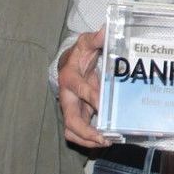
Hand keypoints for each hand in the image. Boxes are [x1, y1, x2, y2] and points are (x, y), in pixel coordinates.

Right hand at [57, 28, 108, 147]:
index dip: (93, 98)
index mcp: (70, 77)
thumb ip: (96, 38)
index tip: (105, 105)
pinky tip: (104, 142)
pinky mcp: (76, 114)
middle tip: (104, 138)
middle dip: (86, 131)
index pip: (81, 90)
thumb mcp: (87, 43)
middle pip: (70, 119)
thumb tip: (106, 30)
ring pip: (71, 130)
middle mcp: (67, 96)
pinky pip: (77, 132)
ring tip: (105, 143)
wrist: (70, 63)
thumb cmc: (81, 54)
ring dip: (86, 140)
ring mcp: (71, 107)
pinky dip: (88, 140)